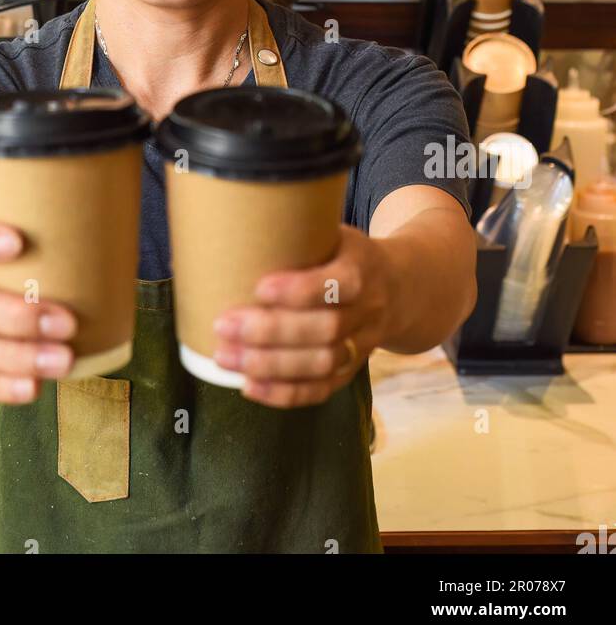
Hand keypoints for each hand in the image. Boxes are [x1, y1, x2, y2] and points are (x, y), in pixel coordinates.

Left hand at [212, 224, 395, 407]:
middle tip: (224, 326)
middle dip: (272, 331)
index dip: (300, 290)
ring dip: (271, 365)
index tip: (259, 287)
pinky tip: (249, 386)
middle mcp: (368, 310)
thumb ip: (298, 232)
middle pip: (326, 329)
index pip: (338, 283)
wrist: (400, 288)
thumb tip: (236, 230)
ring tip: (227, 357)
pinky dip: (284, 393)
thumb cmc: (345, 254)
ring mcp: (363, 344)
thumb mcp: (334, 232)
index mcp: (363, 268)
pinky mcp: (352, 370)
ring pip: (322, 363)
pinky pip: (322, 389)